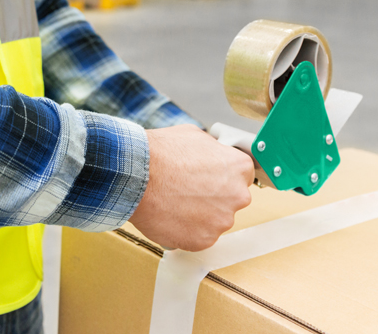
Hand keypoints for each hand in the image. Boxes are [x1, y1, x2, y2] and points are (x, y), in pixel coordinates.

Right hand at [129, 124, 253, 250]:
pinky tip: (170, 215)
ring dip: (199, 215)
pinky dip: (185, 229)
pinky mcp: (203, 240)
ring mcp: (221, 221)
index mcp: (238, 168)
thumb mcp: (194, 136)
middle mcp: (237, 196)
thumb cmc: (161, 153)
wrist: (136, 176)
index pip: (241, 175)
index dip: (221, 175)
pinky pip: (198, 236)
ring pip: (214, 220)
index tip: (208, 177)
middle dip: (213, 196)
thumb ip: (213, 150)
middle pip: (230, 200)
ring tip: (174, 202)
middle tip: (188, 190)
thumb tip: (213, 155)